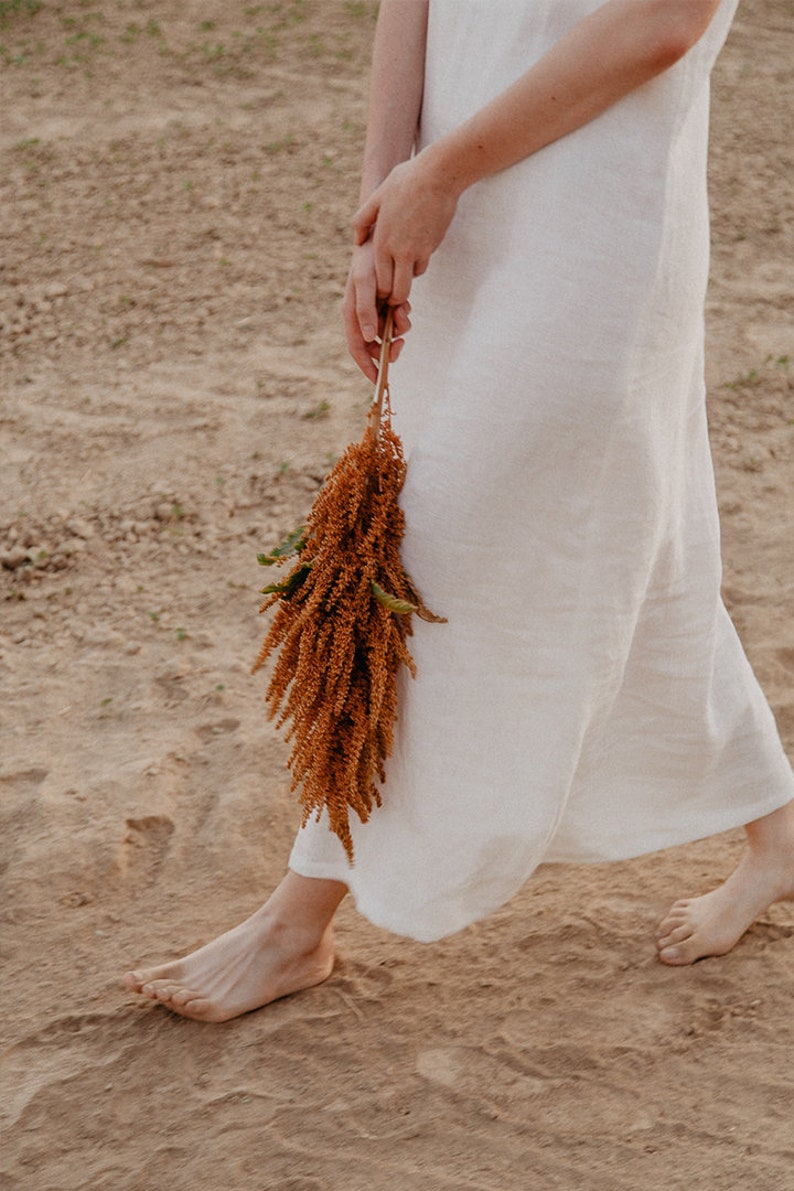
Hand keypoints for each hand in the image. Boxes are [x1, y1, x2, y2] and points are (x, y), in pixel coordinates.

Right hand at [344, 240, 410, 381]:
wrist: (383, 232)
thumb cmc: (369, 255)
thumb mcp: (365, 282)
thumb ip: (364, 309)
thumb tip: (370, 338)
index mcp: (351, 311)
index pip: (357, 347)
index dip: (366, 366)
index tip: (379, 381)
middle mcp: (361, 313)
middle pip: (373, 345)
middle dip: (388, 348)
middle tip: (401, 345)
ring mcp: (374, 307)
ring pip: (387, 332)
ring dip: (398, 330)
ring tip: (405, 316)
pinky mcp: (387, 300)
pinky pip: (396, 318)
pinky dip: (403, 317)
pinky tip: (406, 306)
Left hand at [353, 152, 460, 305]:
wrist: (438, 175)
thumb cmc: (405, 181)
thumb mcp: (377, 197)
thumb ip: (362, 220)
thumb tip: (357, 243)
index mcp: (382, 242)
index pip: (380, 283)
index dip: (381, 291)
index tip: (380, 289)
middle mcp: (399, 251)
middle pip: (397, 292)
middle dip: (395, 297)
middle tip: (393, 293)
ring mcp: (418, 251)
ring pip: (412, 279)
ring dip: (407, 277)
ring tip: (403, 266)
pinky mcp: (433, 246)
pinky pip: (423, 263)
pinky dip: (419, 262)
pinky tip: (416, 250)